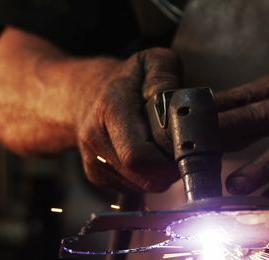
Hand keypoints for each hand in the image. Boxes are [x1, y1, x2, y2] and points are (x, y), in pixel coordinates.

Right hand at [77, 48, 180, 192]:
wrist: (84, 93)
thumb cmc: (128, 78)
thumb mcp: (151, 60)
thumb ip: (165, 75)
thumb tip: (172, 99)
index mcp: (110, 110)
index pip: (140, 157)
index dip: (170, 156)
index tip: (184, 141)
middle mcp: (96, 140)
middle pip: (146, 177)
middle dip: (171, 167)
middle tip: (179, 145)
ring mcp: (94, 162)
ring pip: (145, 186)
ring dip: (162, 172)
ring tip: (163, 146)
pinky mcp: (97, 176)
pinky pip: (136, 188)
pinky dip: (150, 175)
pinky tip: (149, 153)